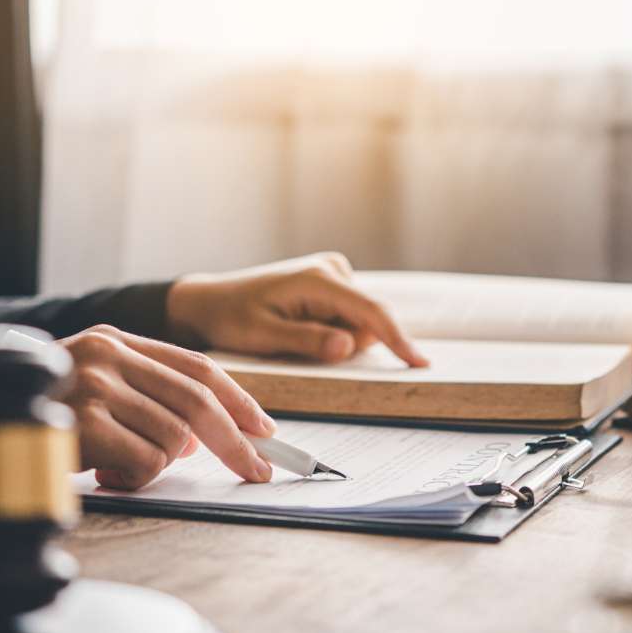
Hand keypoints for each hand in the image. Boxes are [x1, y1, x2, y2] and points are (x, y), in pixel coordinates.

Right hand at [60, 325, 276, 489]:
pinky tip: (103, 473)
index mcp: (115, 339)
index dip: (239, 399)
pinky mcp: (85, 421)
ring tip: (119, 465)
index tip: (264, 428)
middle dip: (238, 440)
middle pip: (199, 400)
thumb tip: (200, 436)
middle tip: (259, 468)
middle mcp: (107, 354)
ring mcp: (95, 385)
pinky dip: (136, 478)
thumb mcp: (93, 386)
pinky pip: (145, 461)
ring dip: (158, 465)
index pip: (197, 367)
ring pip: (173, 437)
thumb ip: (145, 396)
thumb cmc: (40, 413)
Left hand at [166, 252, 428, 366]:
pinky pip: (349, 317)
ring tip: (294, 334)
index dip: (398, 340)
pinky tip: (301, 326)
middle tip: (299, 345)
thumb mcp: (263, 336)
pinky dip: (332, 331)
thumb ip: (307, 340)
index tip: (420, 364)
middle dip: (345, 344)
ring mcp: (334, 273)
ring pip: (359, 323)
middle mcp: (333, 269)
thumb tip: (348, 346)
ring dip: (336, 338)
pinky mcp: (332, 282)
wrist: (210, 301)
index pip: (371, 313)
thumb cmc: (231, 318)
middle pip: (366, 322)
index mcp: (318, 279)